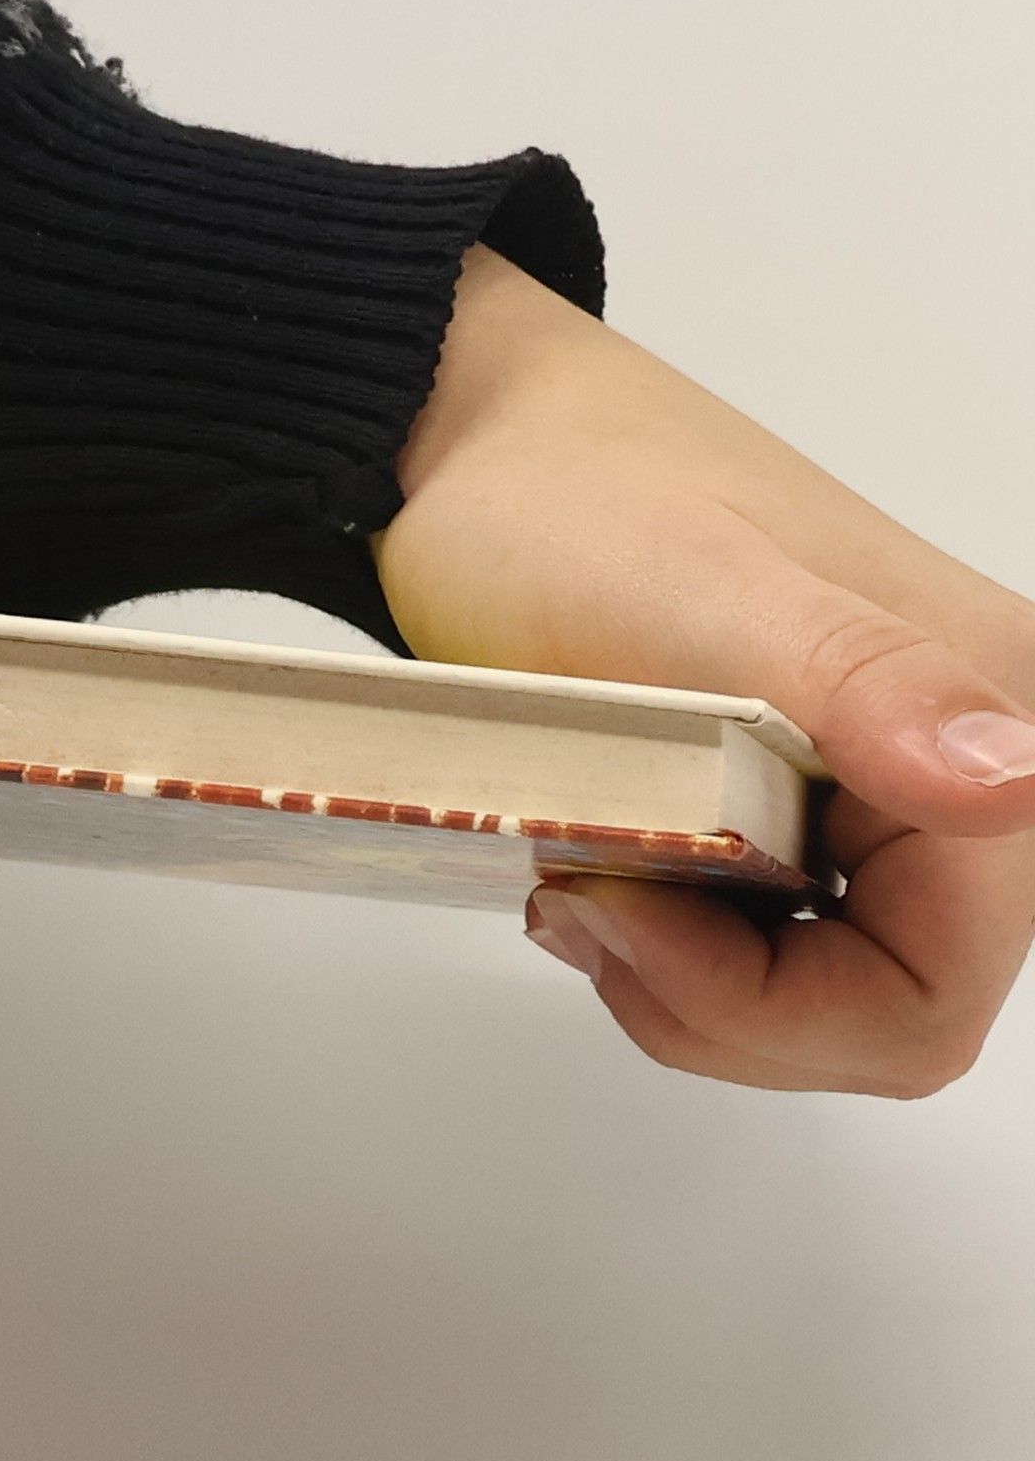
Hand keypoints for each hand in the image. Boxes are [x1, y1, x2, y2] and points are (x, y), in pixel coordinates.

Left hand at [372, 243, 1034, 1096]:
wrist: (480, 447)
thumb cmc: (565, 500)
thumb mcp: (699, 595)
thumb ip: (864, 687)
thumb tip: (1015, 782)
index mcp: (989, 710)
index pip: (928, 995)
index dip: (767, 1007)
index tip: (624, 911)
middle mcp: (964, 760)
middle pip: (881, 1013)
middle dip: (719, 1001)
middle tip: (588, 901)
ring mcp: (884, 787)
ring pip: (820, 995)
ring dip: (684, 978)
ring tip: (584, 878)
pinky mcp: (807, 801)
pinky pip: (773, 943)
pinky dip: (678, 944)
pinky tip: (607, 873)